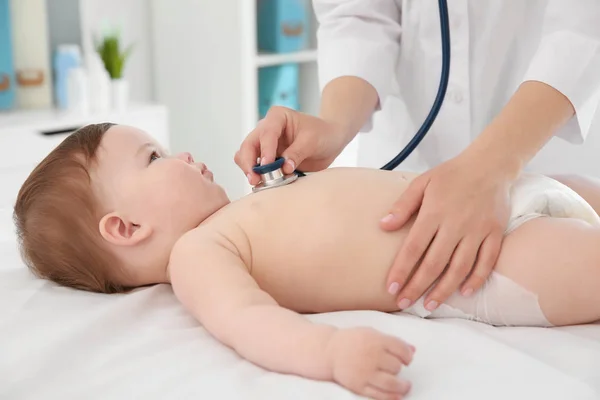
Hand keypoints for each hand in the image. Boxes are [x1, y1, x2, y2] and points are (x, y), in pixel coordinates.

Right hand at [234, 106, 348, 184]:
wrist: (330, 140)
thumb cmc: (323, 134)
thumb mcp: (312, 141)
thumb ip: (297, 153)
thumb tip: (284, 168)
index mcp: (277, 117)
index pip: (266, 133)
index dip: (265, 150)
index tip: (267, 165)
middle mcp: (266, 128)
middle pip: (248, 145)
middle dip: (249, 162)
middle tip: (255, 179)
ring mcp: (264, 144)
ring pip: (245, 156)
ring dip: (249, 170)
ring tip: (258, 183)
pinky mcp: (266, 158)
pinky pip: (254, 166)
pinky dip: (256, 175)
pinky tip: (263, 183)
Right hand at [328, 327, 413, 399]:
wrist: (329, 351)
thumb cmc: (352, 341)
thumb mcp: (372, 334)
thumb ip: (393, 341)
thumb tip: (413, 350)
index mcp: (375, 340)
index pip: (401, 349)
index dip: (407, 356)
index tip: (407, 359)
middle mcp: (371, 356)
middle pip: (396, 366)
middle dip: (398, 367)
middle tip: (394, 367)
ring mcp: (365, 372)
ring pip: (391, 383)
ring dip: (402, 386)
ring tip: (406, 386)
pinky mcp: (359, 385)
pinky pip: (379, 394)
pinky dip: (391, 396)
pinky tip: (397, 395)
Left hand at [381, 153, 511, 310]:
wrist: (490, 164)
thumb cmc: (451, 174)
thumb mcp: (422, 182)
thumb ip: (403, 206)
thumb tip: (383, 226)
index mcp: (434, 212)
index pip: (414, 248)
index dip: (401, 270)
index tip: (391, 288)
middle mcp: (456, 224)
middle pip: (434, 263)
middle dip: (417, 287)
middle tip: (405, 303)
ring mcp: (478, 230)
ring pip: (460, 268)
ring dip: (444, 289)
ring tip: (430, 304)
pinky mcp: (495, 233)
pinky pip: (487, 262)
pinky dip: (476, 279)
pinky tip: (465, 293)